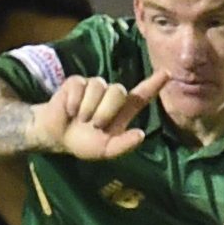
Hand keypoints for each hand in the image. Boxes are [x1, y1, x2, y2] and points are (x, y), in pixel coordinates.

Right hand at [28, 70, 168, 159]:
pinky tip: (69, 110)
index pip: (141, 95)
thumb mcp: (105, 150)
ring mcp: (93, 86)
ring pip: (99, 87)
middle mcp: (110, 94)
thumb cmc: (83, 142)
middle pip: (118, 91)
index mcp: (122, 110)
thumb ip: (123, 145)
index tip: (167, 74)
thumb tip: (141, 134)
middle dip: (105, 110)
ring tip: (80, 119)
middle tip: (94, 125)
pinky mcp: (76, 82)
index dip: (154, 84)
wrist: (56, 137)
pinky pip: (80, 86)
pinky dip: (74, 102)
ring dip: (88, 108)